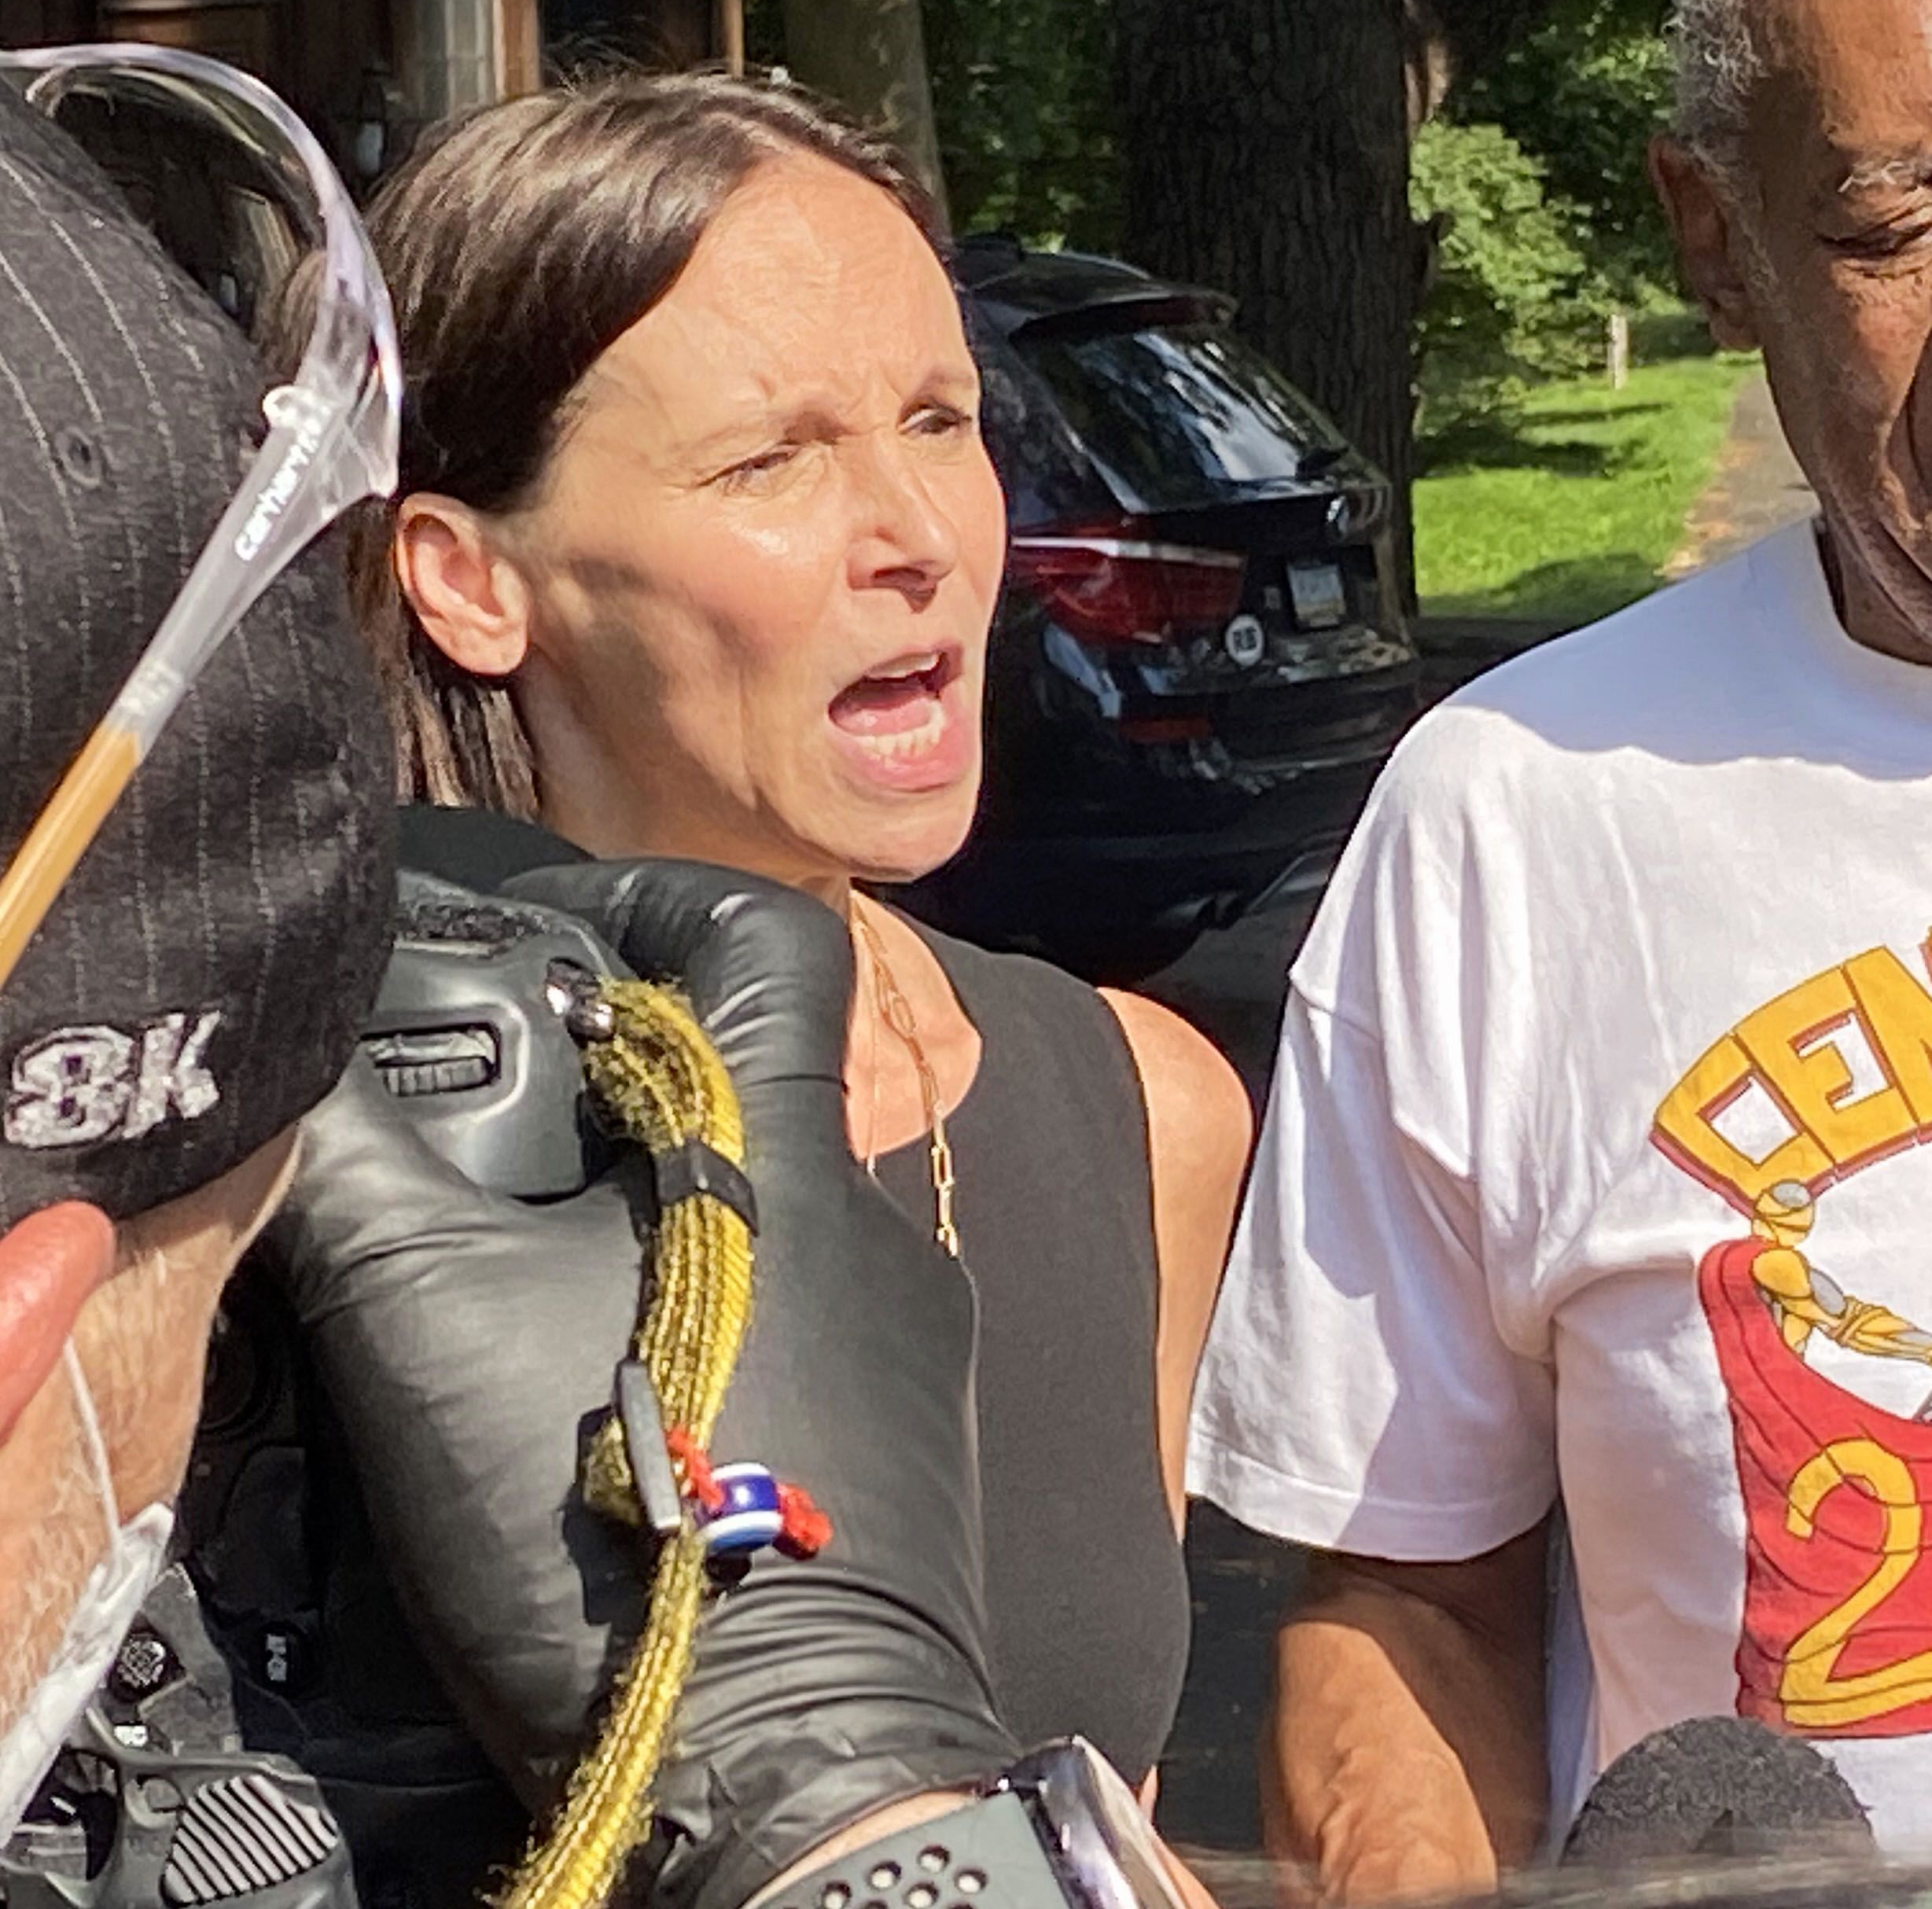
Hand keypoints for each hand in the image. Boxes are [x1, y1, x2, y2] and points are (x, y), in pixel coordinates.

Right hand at [268, 859, 1011, 1908]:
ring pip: (768, 1211)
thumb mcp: (429, 1319)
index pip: (773, 933)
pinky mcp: (912, 1433)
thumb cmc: (622, 1509)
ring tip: (519, 1272)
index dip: (662, 897)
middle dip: (614, 1084)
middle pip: (751, 1080)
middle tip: (482, 1126)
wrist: (791, 1751)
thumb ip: (360, 1167)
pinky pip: (801, 1323)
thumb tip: (302, 1075)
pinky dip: (703, 1319)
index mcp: (786, 1152)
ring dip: (652, 1215)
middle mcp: (875, 1219)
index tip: (552, 934)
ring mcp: (911, 1332)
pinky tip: (606, 1390)